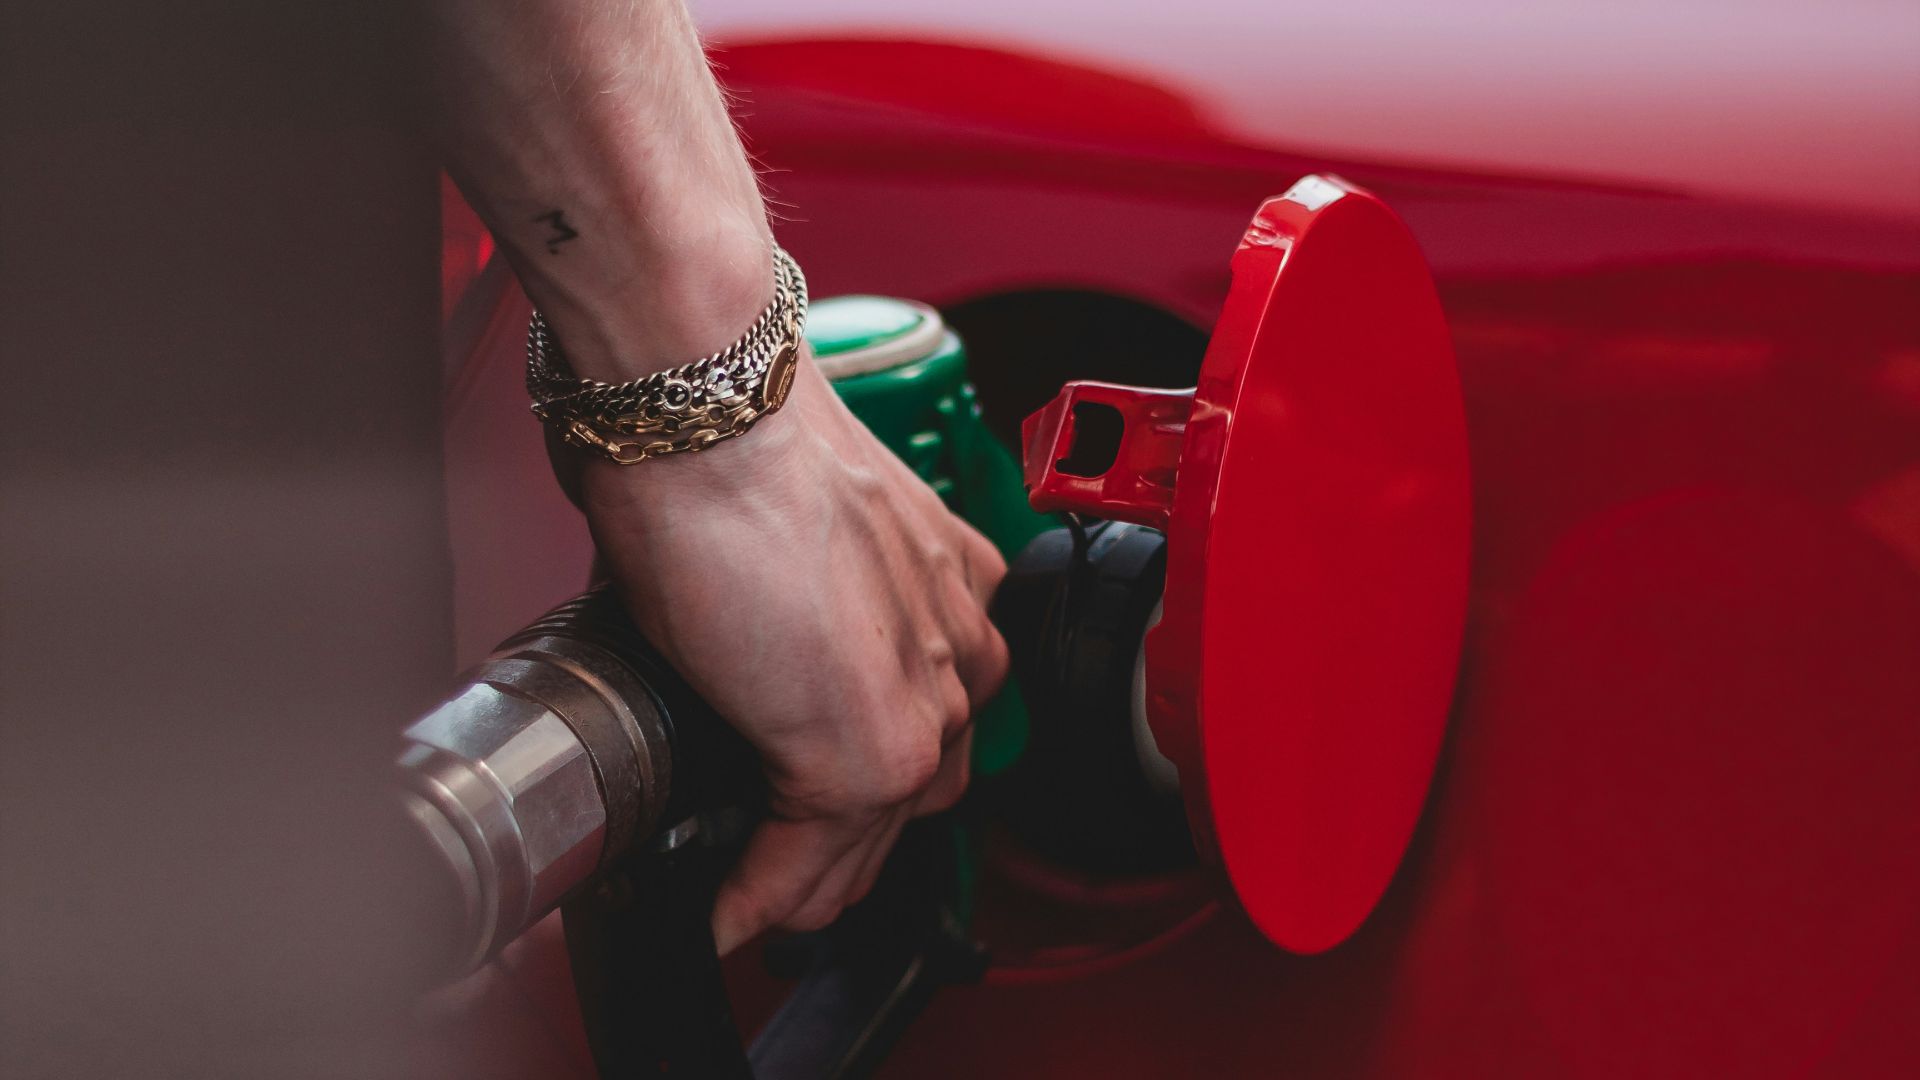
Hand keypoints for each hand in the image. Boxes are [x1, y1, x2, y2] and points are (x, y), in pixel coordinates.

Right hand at [574, 353, 1009, 953]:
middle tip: (768, 860)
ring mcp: (926, 707)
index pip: (929, 723)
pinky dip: (757, 895)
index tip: (810, 807)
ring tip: (746, 895)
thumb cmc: (735, 444)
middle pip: (915, 795)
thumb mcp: (803, 534)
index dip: (865, 780)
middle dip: (841, 842)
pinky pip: (812, 860)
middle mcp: (959, 651)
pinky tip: (721, 908)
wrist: (711, 416)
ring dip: (806, 878)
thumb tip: (744, 642)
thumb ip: (808, 602)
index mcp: (954, 589)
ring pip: (875, 841)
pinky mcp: (868, 753)